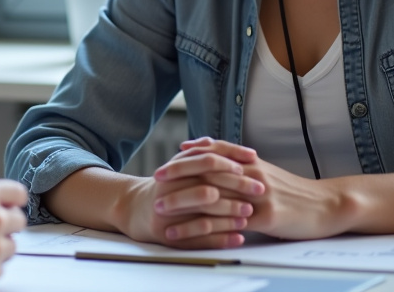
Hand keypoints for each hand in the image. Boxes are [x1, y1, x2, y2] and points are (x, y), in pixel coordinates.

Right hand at [116, 140, 263, 248]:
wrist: (133, 208)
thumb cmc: (166, 186)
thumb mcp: (181, 165)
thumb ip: (206, 157)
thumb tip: (243, 154)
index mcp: (175, 170)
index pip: (207, 161)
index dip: (232, 162)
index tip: (254, 165)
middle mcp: (169, 189)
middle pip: (207, 187)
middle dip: (236, 189)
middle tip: (259, 191)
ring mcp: (166, 214)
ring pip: (203, 215)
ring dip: (229, 216)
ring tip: (249, 216)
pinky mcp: (167, 235)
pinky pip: (197, 240)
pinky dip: (220, 239)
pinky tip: (237, 239)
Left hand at [175, 138, 344, 239]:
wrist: (326, 206)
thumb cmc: (293, 191)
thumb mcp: (265, 171)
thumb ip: (239, 163)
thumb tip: (211, 153)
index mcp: (251, 163)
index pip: (214, 152)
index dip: (189, 156)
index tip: (167, 161)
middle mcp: (252, 174)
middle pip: (208, 169)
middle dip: (179, 173)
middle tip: (156, 178)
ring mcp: (258, 196)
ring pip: (214, 195)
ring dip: (184, 201)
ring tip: (162, 208)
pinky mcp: (265, 217)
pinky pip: (229, 222)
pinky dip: (206, 227)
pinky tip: (191, 232)